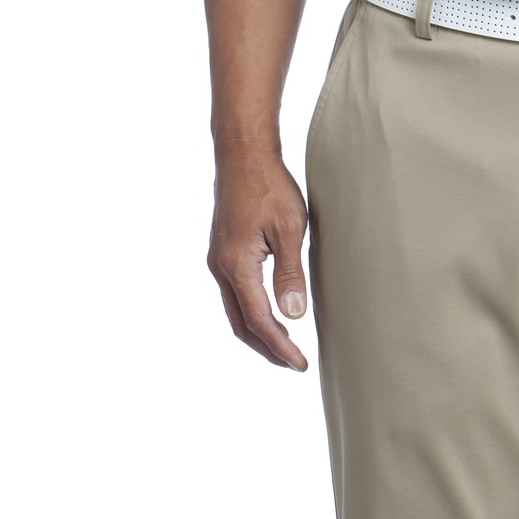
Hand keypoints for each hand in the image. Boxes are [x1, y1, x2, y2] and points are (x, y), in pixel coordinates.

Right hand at [207, 148, 310, 369]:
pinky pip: (234, 294)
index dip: (280, 347)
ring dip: (257, 333)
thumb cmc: (269, 185)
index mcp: (237, 265)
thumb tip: (294, 315)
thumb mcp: (290, 228)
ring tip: (284, 345)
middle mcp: (220, 268)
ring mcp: (217, 260)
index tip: (300, 364)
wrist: (242, 154)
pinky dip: (250, 313)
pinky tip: (269, 312)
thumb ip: (290, 273)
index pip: (259, 321)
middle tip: (293, 363)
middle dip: (266, 349)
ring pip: (234, 310)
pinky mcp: (221, 251)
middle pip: (240, 324)